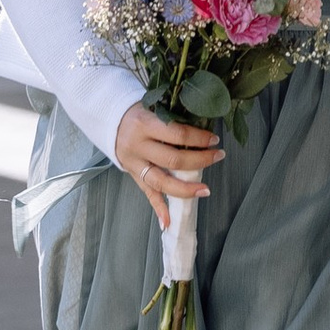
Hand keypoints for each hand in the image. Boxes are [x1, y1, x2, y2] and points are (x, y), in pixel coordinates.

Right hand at [115, 103, 221, 236]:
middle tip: (218, 156)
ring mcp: (134, 163)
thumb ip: (174, 119)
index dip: (198, 138)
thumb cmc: (141, 113)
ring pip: (161, 181)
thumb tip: (205, 129)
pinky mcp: (132, 175)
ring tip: (205, 190)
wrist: (112, 122)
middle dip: (199, 160)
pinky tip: (168, 222)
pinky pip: (147, 194)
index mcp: (145, 124)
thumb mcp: (155, 108)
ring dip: (185, 188)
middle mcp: (138, 145)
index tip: (214, 140)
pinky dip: (158, 208)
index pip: (177, 134)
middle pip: (172, 159)